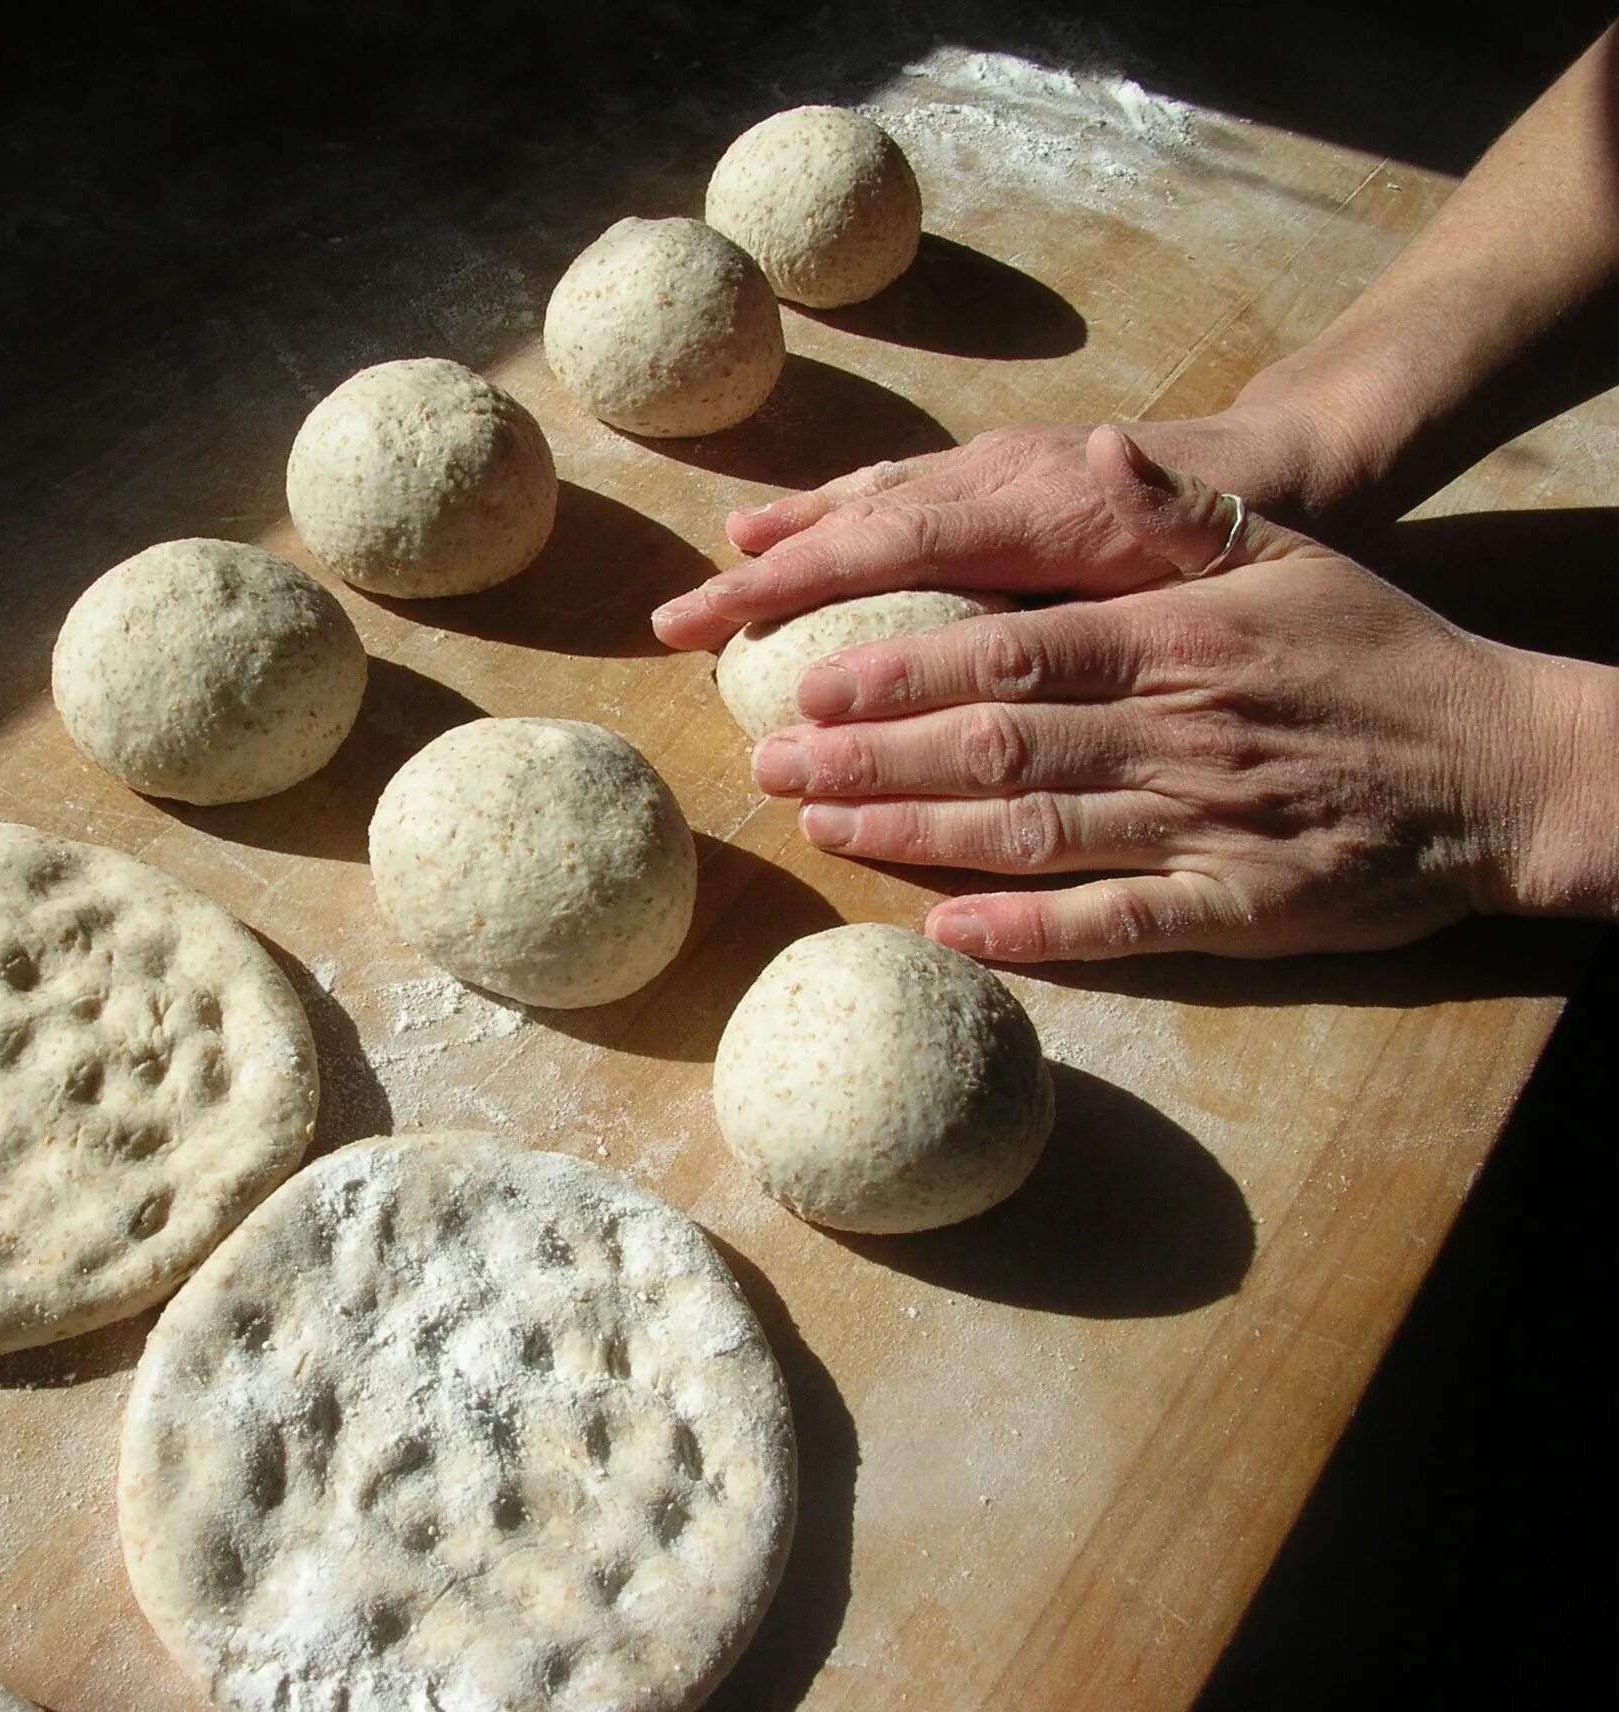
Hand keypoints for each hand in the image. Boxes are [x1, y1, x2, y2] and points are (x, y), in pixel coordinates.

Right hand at [652, 414, 1312, 652]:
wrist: (1293, 462)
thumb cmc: (1260, 530)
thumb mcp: (1225, 541)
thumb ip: (1160, 507)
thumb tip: (1105, 449)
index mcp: (1042, 500)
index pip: (891, 539)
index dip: (799, 581)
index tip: (722, 624)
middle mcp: (1000, 472)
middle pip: (856, 521)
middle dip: (762, 577)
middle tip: (676, 629)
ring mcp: (992, 467)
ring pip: (868, 498)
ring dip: (787, 539)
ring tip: (718, 576)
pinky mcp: (996, 474)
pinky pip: (897, 494)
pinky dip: (834, 516)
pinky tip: (790, 536)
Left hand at [747, 430, 1618, 959]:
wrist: (1508, 769)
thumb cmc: (1384, 656)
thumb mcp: (1293, 556)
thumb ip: (1177, 515)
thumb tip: (1093, 456)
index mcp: (1175, 638)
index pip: (1008, 651)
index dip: (900, 669)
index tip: (809, 679)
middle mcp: (1176, 729)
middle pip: (995, 742)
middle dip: (871, 753)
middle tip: (773, 764)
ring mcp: (1205, 823)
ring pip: (1033, 829)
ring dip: (916, 831)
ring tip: (821, 828)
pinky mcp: (1241, 910)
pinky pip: (1117, 925)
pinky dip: (1030, 930)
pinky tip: (947, 931)